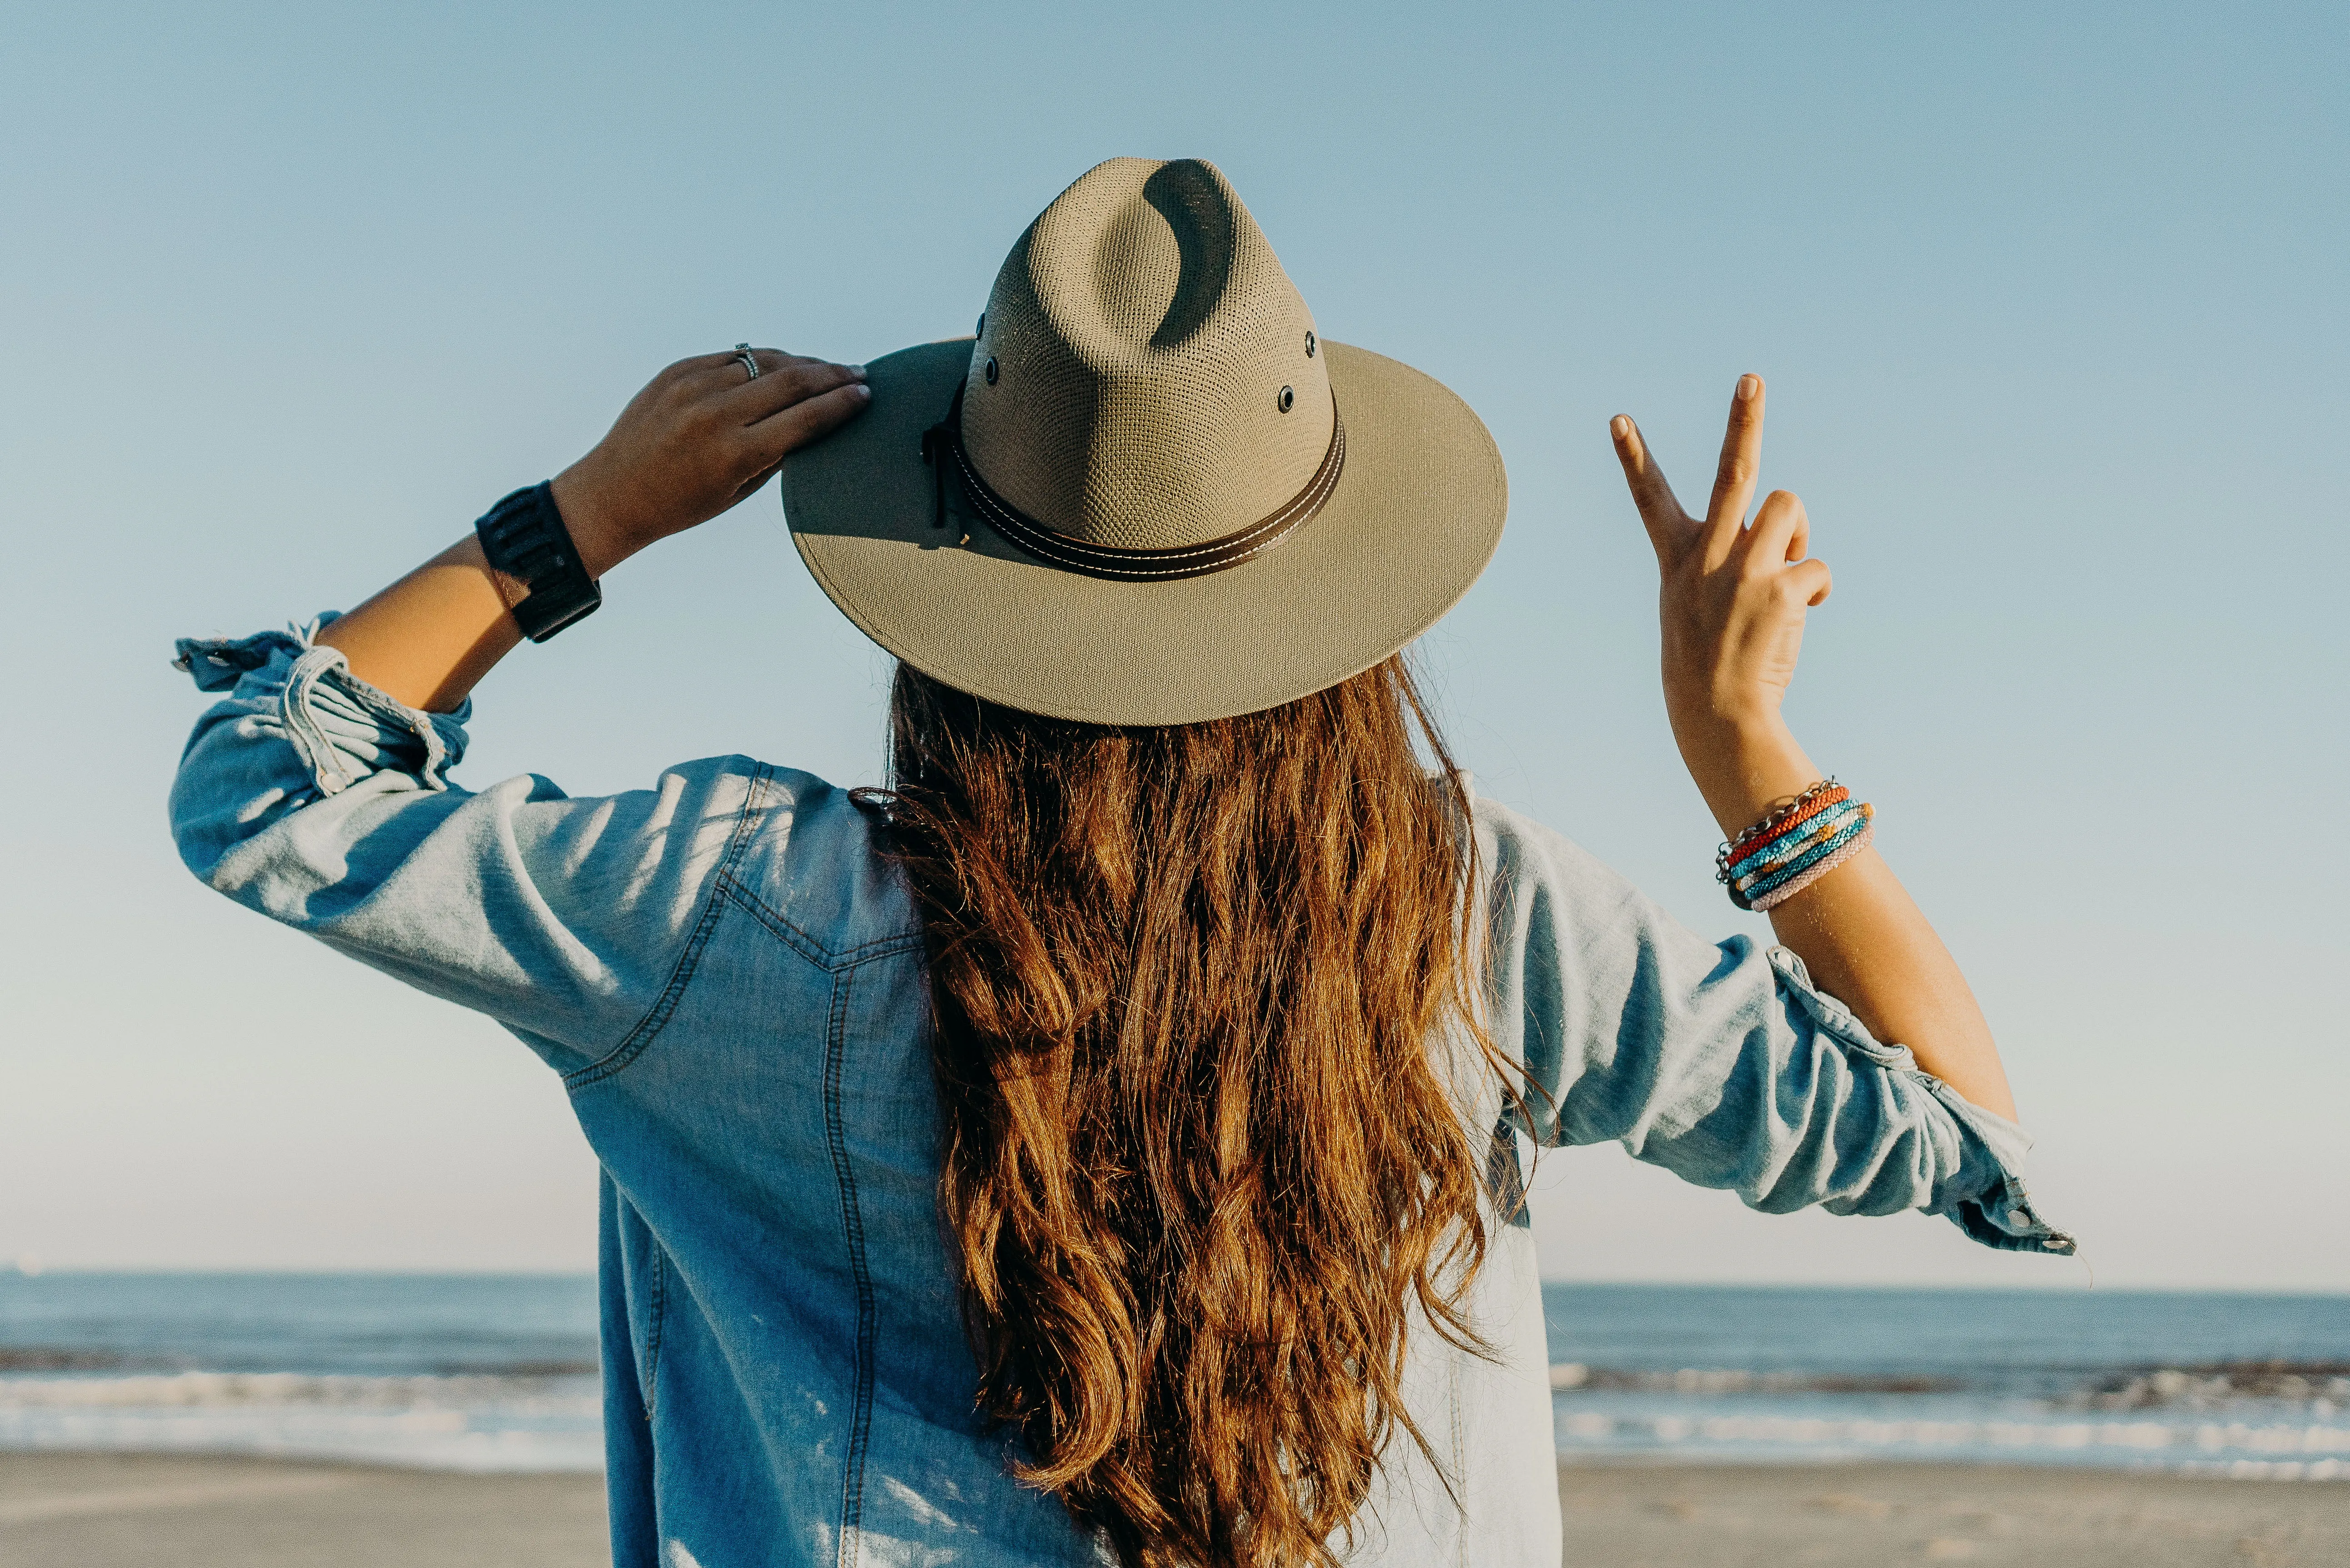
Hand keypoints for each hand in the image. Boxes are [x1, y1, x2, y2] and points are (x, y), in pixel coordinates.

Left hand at [549, 349, 869, 576]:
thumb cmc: (682, 503)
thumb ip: (778, 454)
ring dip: (801, 362)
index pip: (806, 417)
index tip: (866, 394)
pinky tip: (781, 364)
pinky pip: (733, 357)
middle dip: (832, 375)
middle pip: (792, 381)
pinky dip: (762, 360)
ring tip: (825, 368)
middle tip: (858, 373)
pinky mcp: (677, 371)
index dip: (842, 403)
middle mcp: (715, 415)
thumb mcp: (738, 491)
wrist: (614, 492)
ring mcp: (693, 387)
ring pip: (765, 361)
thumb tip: (818, 419)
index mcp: (735, 453)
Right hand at [1611, 375, 1830, 779]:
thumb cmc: (1709, 664)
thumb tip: (1784, 535)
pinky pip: (1817, 565)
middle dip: (1743, 420)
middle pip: (1732, 471)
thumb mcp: (1700, 606)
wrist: (1718, 716)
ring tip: (1785, 569)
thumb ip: (1733, 560)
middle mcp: (1708, 556)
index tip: (1619, 419)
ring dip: (1796, 532)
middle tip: (1751, 379)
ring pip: (1788, 506)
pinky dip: (1816, 589)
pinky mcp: (1780, 589)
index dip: (1635, 457)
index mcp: (1679, 559)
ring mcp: (1743, 570)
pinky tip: (1800, 615)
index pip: (1651, 499)